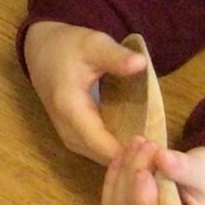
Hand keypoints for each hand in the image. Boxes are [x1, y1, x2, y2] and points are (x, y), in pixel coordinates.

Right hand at [23, 21, 147, 163]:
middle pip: (103, 157)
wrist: (41, 51)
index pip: (102, 144)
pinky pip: (97, 153)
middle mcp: (66, 129)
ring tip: (154, 151)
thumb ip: (116, 56)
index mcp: (69, 108)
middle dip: (132, 159)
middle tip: (162, 152)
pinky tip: (137, 146)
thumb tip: (141, 63)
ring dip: (126, 159)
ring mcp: (68, 136)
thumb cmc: (68, 46)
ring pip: (100, 159)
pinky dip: (117, 153)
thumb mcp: (93, 45)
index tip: (158, 148)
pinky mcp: (72, 137)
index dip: (130, 151)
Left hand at [102, 140, 204, 204]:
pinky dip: (115, 178)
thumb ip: (186, 169)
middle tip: (144, 142)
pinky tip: (124, 156)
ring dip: (123, 172)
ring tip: (137, 144)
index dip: (146, 199)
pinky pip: (114, 204)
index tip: (143, 170)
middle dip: (134, 174)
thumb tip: (162, 158)